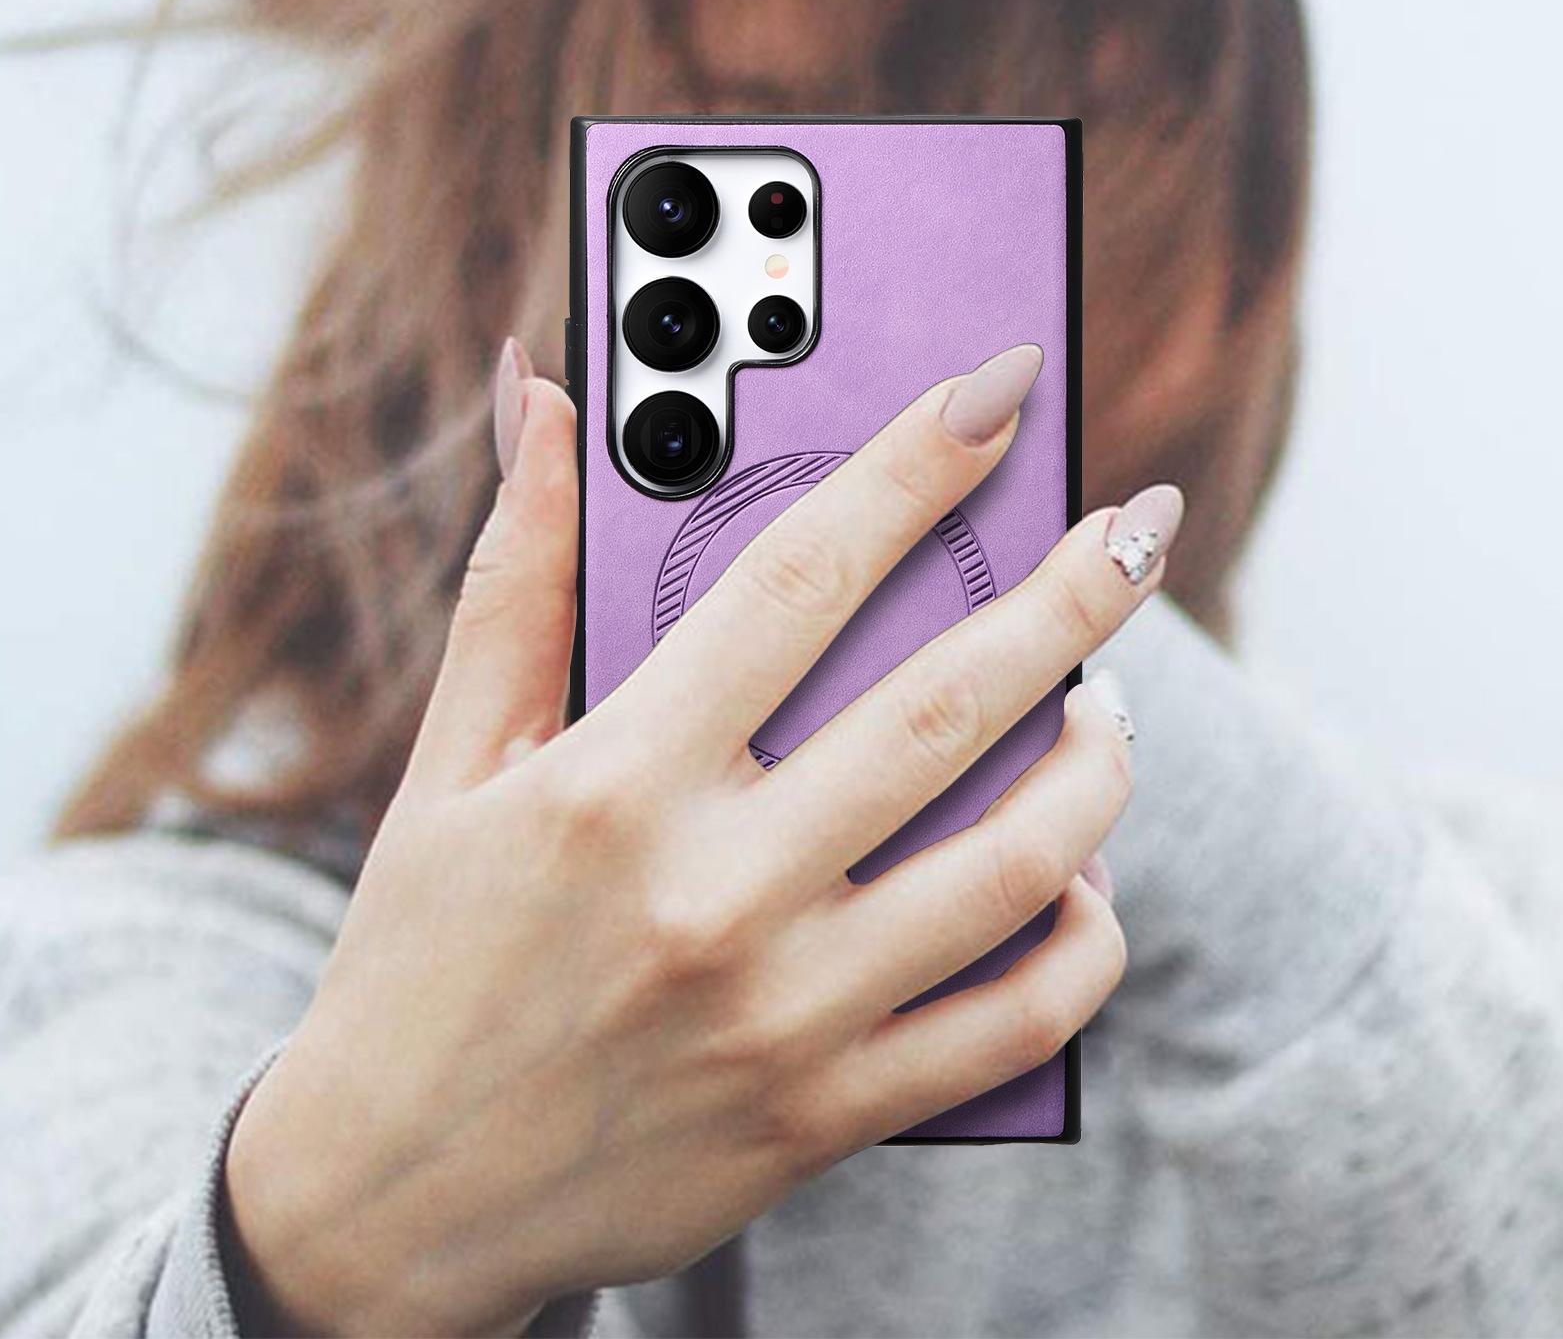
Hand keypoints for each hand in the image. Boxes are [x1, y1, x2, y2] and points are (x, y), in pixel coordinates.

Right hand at [223, 341, 1177, 1335]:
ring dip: (1099, 762)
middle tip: (1137, 527)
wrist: (391, 1199)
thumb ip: (516, 577)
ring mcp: (786, 1011)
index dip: (911, 470)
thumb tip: (537, 403)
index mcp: (615, 782)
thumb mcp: (449, 761)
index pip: (800, 581)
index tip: (993, 396)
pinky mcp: (827, 1111)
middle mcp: (714, 892)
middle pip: (945, 707)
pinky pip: (1013, 1024)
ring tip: (1111, 701)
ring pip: (1016, 864)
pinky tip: (1082, 877)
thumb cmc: (418, 956)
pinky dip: (1082, 939)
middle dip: (1073, 594)